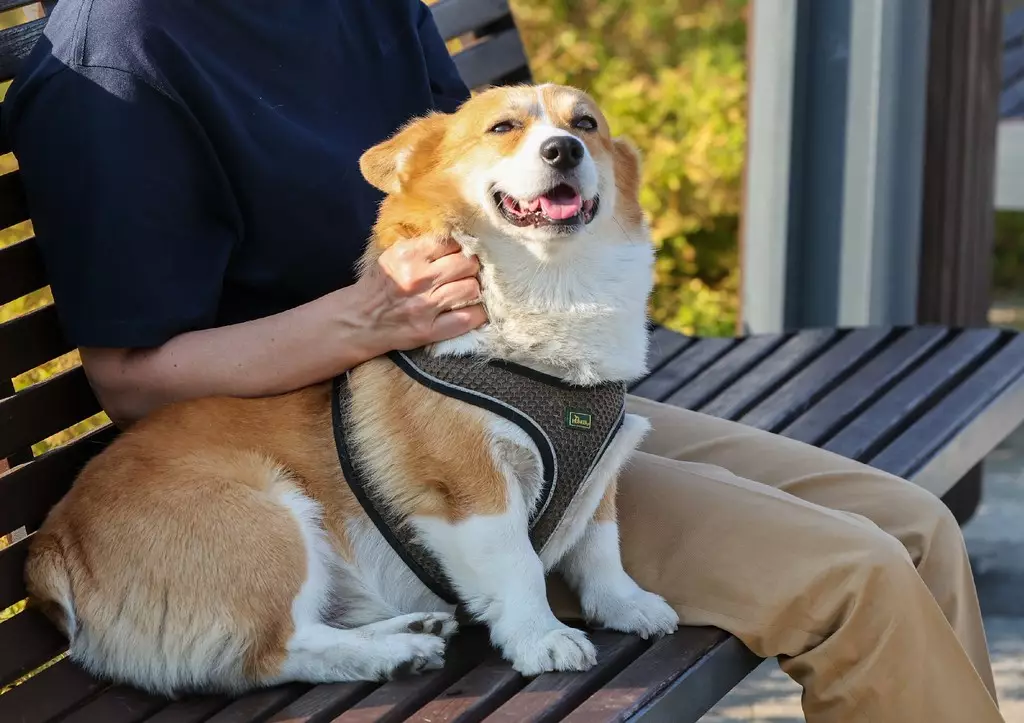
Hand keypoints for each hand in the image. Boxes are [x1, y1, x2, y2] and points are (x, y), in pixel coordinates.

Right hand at [354, 235, 487, 352]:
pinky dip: (477, 313)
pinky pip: (469, 318)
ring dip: (473, 288)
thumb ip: (422, 246)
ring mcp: (425, 306)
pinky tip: (474, 309)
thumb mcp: (393, 255)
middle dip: (471, 266)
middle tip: (467, 272)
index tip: (462, 252)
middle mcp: (418, 278)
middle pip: (468, 264)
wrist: (357, 320)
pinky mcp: (430, 330)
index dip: (462, 247)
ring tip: (466, 289)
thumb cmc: (378, 285)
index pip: (452, 242)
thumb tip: (458, 238)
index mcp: (408, 254)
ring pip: (472, 288)